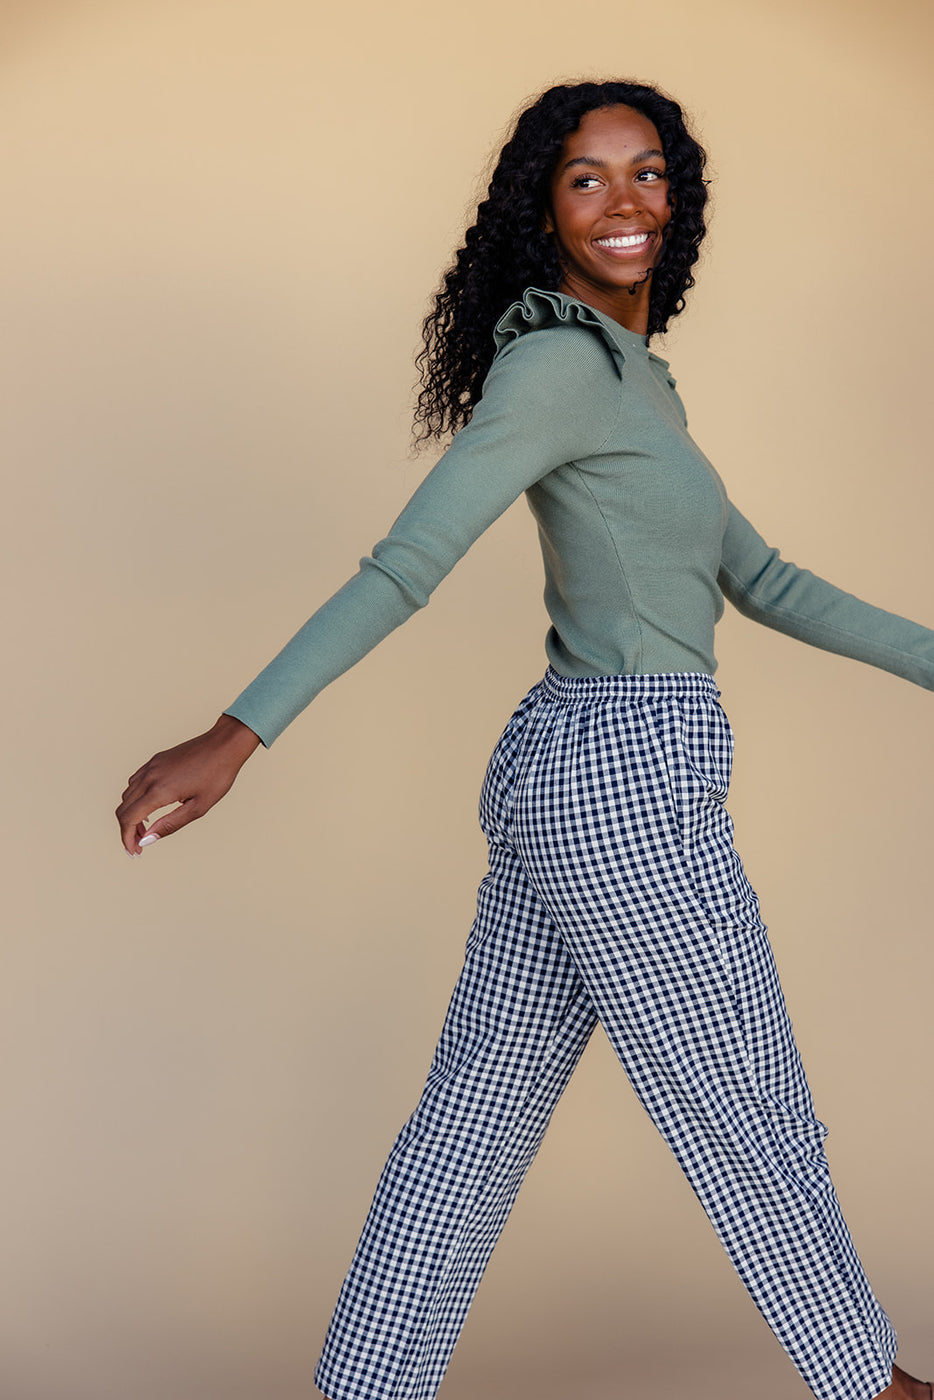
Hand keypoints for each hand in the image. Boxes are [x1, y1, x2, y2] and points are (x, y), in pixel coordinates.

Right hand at [116, 713, 261, 854]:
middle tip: (141, 845)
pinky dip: (135, 799)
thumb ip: (170, 825)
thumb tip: (147, 840)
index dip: (127, 839)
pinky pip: (135, 782)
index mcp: (159, 791)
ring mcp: (150, 767)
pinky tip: (150, 806)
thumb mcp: (198, 807)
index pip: (128, 819)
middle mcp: (149, 777)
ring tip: (147, 828)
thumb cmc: (216, 776)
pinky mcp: (155, 761)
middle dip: (127, 831)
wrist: (224, 745)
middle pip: (123, 809)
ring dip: (130, 814)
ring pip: (127, 795)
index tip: (135, 852)